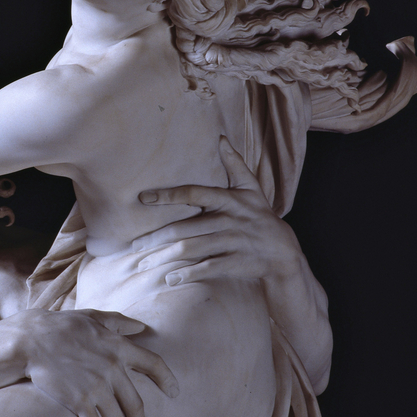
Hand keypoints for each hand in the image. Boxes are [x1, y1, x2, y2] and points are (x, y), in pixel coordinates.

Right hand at [10, 308, 178, 416]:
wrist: (31, 340)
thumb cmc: (61, 326)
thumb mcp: (93, 317)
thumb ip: (118, 321)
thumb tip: (140, 327)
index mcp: (119, 346)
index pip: (154, 364)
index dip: (167, 379)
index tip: (175, 393)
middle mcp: (112, 368)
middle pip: (137, 404)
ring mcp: (97, 387)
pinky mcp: (79, 401)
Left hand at [134, 137, 303, 285]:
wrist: (283, 251)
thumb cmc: (261, 216)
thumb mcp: (252, 188)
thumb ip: (235, 164)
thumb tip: (222, 138)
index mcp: (229, 200)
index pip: (194, 194)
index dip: (168, 195)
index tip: (143, 198)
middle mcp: (228, 220)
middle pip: (186, 228)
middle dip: (157, 238)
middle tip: (134, 245)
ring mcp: (231, 243)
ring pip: (193, 249)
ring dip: (166, 258)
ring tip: (143, 264)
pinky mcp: (234, 262)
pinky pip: (208, 268)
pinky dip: (189, 274)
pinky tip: (170, 279)